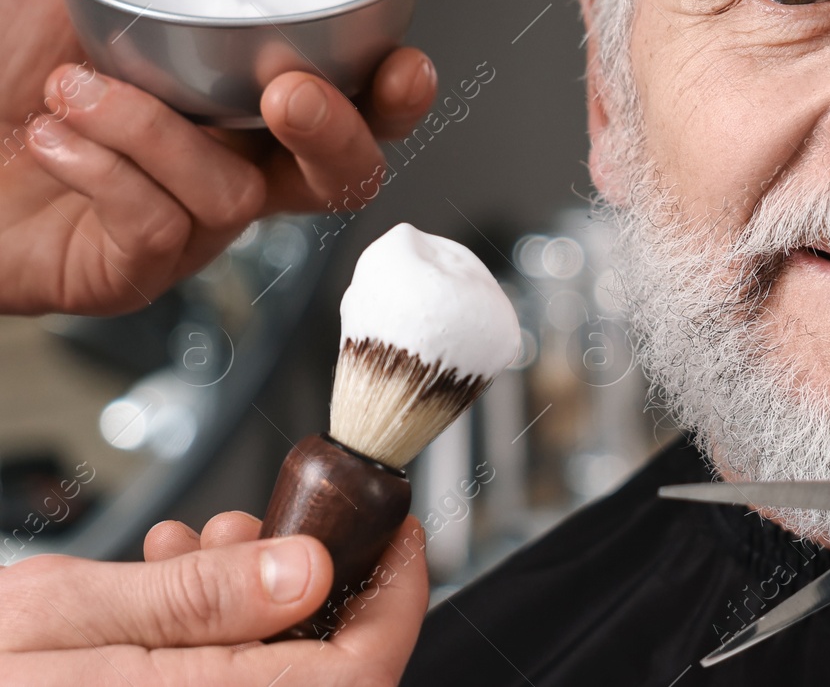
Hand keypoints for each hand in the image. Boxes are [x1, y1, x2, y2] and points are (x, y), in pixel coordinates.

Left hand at [0, 0, 436, 315]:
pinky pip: (156, 228)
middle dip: (337, 135)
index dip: (394, 97)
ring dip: (156, 131)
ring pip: (236, 199)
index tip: (402, 62)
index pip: (353, 110)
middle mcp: (223, 167)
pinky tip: (51, 132)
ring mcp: (179, 229)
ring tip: (73, 85)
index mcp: (237, 102)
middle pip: (338, 179)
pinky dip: (107, 166)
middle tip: (289, 90)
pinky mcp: (124, 271)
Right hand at [0, 511, 427, 683]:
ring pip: (269, 674)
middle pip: (322, 672)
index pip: (363, 673)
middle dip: (306, 583)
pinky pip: (218, 686)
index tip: (398, 532)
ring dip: (250, 603)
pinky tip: (156, 595)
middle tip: (252, 528)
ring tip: (185, 551)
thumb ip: (194, 601)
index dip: (399, 597)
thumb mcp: (60, 618)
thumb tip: (307, 570)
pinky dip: (209, 636)